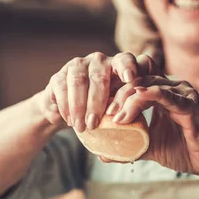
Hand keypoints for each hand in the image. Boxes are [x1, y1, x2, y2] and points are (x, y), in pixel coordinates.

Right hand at [37, 52, 159, 131]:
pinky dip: (65, 106)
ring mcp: (78, 65)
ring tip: (81, 127)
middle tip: (94, 124)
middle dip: (96, 103)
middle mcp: (98, 61)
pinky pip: (61, 88)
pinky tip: (69, 120)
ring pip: (78, 82)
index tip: (130, 79)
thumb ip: (128, 113)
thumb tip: (139, 138)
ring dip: (79, 107)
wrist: (72, 113)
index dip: (128, 68)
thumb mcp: (118, 111)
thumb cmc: (103, 111)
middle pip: (99, 78)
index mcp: (117, 66)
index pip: (125, 60)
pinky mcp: (59, 75)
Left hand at [108, 71, 198, 179]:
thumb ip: (128, 146)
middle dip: (117, 92)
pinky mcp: (191, 105)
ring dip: (127, 99)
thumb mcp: (149, 147)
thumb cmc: (185, 151)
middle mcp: (173, 88)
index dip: (115, 86)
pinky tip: (130, 109)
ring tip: (114, 117)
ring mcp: (183, 94)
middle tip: (103, 112)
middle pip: (138, 77)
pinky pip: (164, 95)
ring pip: (148, 84)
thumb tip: (102, 153)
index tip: (98, 105)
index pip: (135, 77)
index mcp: (163, 93)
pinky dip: (145, 98)